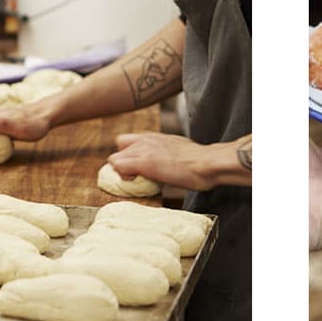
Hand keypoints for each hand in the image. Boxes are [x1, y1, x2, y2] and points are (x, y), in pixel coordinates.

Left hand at [104, 133, 224, 191]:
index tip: (138, 167)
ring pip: (114, 158)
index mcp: (155, 137)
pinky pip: (118, 167)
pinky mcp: (143, 162)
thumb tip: (167, 161)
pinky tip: (138, 183)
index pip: (128, 140)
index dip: (129, 154)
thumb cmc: (200, 162)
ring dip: (122, 170)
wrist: (207, 163)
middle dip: (123, 161)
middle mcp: (146, 140)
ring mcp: (143, 150)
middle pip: (118, 147)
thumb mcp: (179, 150)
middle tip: (135, 175)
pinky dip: (123, 177)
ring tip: (137, 180)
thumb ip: (167, 152)